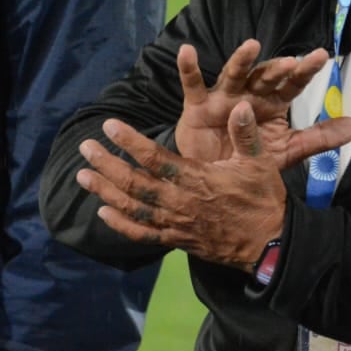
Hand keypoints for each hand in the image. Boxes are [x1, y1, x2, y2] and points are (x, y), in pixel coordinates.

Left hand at [78, 104, 291, 270]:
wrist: (268, 245)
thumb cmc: (262, 199)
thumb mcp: (259, 162)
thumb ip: (245, 134)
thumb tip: (241, 105)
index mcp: (196, 179)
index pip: (154, 159)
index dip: (130, 142)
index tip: (110, 127)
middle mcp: (179, 203)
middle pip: (134, 183)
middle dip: (107, 165)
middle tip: (85, 148)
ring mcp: (174, 224)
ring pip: (132, 208)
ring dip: (106, 191)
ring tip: (82, 176)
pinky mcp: (176, 240)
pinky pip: (142, 234)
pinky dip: (120, 225)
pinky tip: (103, 213)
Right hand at [174, 39, 341, 166]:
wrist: (214, 179)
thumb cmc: (250, 157)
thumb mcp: (288, 150)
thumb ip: (319, 137)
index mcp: (272, 103)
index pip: (292, 84)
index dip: (305, 71)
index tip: (322, 56)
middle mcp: (249, 94)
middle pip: (265, 76)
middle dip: (277, 68)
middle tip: (290, 62)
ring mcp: (223, 97)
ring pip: (233, 74)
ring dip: (242, 60)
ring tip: (251, 46)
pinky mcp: (197, 105)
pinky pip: (193, 84)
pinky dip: (188, 67)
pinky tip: (187, 51)